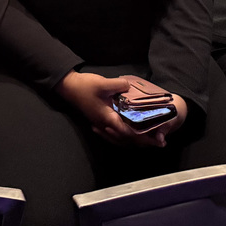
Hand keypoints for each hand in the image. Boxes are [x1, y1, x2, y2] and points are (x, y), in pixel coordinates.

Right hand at [57, 71, 171, 147]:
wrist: (67, 86)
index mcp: (107, 118)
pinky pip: (114, 134)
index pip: (129, 134)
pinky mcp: (99, 120)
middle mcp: (104, 124)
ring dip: (133, 140)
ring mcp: (100, 124)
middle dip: (142, 142)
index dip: (144, 138)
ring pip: (119, 139)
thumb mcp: (102, 83)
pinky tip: (128, 131)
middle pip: (126, 140)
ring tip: (146, 138)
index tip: (158, 141)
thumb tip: (131, 87)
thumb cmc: (84, 86)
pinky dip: (123, 137)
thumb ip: (119, 85)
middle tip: (158, 141)